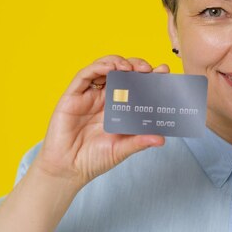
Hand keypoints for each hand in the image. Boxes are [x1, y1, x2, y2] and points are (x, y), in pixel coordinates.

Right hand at [33, 55, 168, 189]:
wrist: (67, 169)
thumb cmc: (93, 159)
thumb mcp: (121, 150)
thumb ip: (139, 142)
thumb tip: (161, 139)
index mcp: (120, 107)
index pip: (137, 84)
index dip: (150, 76)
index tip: (163, 71)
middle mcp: (106, 98)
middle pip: (123, 71)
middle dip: (136, 65)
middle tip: (148, 69)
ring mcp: (90, 95)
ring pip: (105, 67)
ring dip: (119, 62)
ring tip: (130, 68)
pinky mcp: (73, 95)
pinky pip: (85, 74)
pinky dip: (99, 67)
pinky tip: (110, 68)